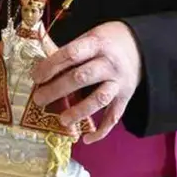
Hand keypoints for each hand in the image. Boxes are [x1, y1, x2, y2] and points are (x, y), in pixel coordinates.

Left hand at [31, 21, 141, 142]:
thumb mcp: (89, 37)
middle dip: (57, 89)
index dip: (51, 66)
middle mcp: (109, 63)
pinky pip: (114, 116)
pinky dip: (101, 130)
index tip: (36, 77)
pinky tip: (86, 139)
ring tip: (62, 119)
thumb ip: (69, 52)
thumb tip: (40, 67)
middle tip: (39, 99)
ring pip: (99, 99)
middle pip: (81, 78)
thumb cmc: (106, 42)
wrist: (140, 46)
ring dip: (79, 111)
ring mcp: (119, 82)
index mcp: (96, 43)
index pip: (71, 54)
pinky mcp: (125, 98)